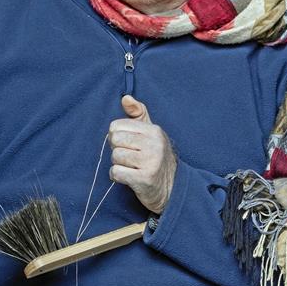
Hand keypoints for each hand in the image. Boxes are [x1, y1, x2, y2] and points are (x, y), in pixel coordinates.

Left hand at [108, 95, 176, 214]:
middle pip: (114, 140)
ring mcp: (150, 162)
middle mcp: (154, 144)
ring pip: (115, 157)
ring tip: (131, 167)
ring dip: (118, 164)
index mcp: (154, 130)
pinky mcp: (144, 179)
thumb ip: (138, 113)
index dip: (117, 136)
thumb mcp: (151, 132)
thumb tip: (125, 98)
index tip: (127, 144)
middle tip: (128, 156)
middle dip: (117, 150)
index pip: (117, 126)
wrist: (172, 188)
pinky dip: (117, 176)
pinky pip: (116, 172)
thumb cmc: (156, 157)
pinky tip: (128, 177)